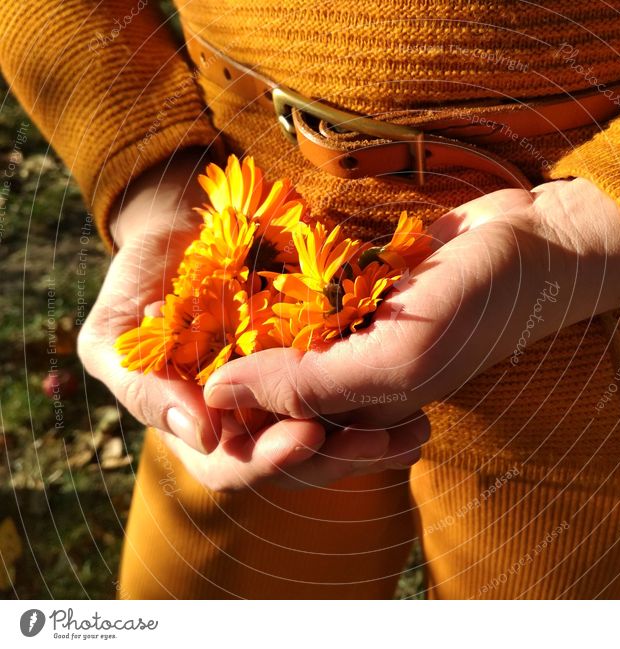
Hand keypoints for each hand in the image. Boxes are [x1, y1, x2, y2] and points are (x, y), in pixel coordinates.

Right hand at [78, 149, 428, 490]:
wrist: (187, 231)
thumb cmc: (142, 285)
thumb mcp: (117, 336)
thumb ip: (142, 385)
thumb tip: (201, 433)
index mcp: (202, 429)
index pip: (234, 466)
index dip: (267, 460)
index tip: (305, 437)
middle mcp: (249, 423)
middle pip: (295, 461)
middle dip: (335, 457)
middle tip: (380, 444)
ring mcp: (286, 398)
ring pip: (332, 437)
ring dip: (372, 442)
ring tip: (413, 434)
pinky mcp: (319, 368)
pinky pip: (354, 397)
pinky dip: (381, 408)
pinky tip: (417, 413)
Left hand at [202, 179, 619, 428]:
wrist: (534, 244)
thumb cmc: (479, 305)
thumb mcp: (398, 356)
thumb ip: (310, 385)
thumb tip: (217, 394)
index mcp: (363, 416)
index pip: (277, 439)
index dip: (229, 421)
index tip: (185, 384)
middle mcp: (355, 382)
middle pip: (270, 393)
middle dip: (226, 368)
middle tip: (182, 330)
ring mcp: (358, 336)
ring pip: (278, 342)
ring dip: (239, 324)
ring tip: (190, 299)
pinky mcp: (360, 294)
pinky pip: (301, 298)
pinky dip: (268, 285)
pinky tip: (234, 266)